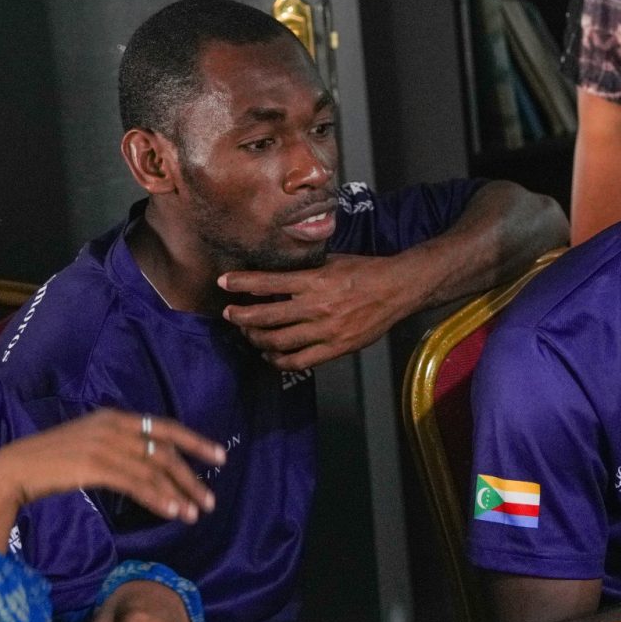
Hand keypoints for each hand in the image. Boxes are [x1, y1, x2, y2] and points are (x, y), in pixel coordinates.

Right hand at [0, 411, 226, 549]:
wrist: (12, 469)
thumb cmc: (49, 464)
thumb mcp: (88, 445)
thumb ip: (117, 449)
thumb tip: (148, 467)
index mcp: (113, 417)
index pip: (163, 427)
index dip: (194, 441)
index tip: (219, 456)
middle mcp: (113, 426)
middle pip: (164, 450)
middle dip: (191, 475)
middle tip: (211, 499)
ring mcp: (104, 444)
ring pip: (153, 469)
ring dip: (179, 493)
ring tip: (196, 513)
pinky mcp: (94, 465)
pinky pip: (136, 484)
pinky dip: (158, 499)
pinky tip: (172, 512)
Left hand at [220, 253, 424, 371]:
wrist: (397, 290)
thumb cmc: (365, 271)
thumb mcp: (332, 260)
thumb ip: (305, 268)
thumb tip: (276, 271)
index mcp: (314, 280)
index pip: (267, 282)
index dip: (241, 283)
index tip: (223, 282)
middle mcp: (316, 306)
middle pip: (265, 317)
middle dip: (240, 316)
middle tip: (229, 314)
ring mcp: (325, 331)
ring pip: (277, 341)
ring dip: (255, 338)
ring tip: (249, 333)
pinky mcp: (334, 349)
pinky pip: (297, 361)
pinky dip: (277, 359)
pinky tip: (269, 353)